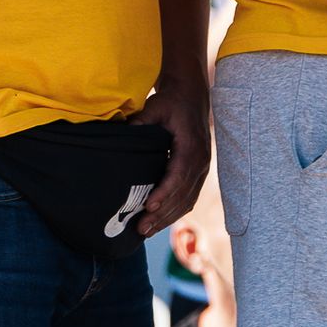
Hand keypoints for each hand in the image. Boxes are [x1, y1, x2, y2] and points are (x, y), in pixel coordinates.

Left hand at [128, 75, 209, 234]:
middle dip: (162, 214)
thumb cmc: (171, 101)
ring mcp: (202, 168)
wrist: (191, 95)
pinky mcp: (198, 172)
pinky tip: (160, 221)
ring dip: (168, 218)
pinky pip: (189, 197)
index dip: (164, 193)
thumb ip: (141, 122)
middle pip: (183, 195)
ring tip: (147, 231)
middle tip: (141, 229)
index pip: (178, 176)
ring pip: (187, 200)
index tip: (148, 206)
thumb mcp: (155, 107)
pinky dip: (175, 211)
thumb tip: (123, 136)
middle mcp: (201, 161)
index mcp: (192, 146)